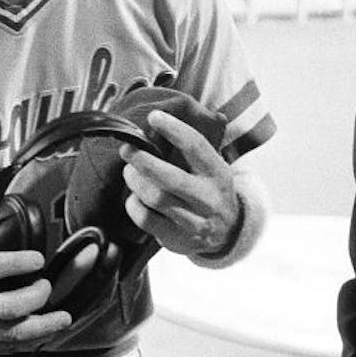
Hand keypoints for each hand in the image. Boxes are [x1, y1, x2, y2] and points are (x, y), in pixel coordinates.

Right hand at [0, 250, 72, 356]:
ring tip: (63, 319)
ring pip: (14, 334)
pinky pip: (4, 348)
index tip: (37, 259)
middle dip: (38, 297)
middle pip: (11, 307)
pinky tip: (42, 334)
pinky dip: (27, 341)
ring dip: (44, 326)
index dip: (20, 262)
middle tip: (47, 287)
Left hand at [120, 109, 240, 255]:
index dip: (174, 130)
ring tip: (129, 172)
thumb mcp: (213, 168)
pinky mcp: (177, 239)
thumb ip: (191, 149)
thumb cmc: (210, 191)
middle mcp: (208, 198)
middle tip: (127, 150)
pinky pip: (145, 219)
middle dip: (143, 161)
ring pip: (155, 198)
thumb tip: (157, 120)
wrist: (228, 233)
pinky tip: (134, 197)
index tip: (154, 117)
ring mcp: (193, 221)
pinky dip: (133, 205)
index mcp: (217, 174)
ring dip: (135, 181)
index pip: (196, 147)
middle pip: (170, 177)